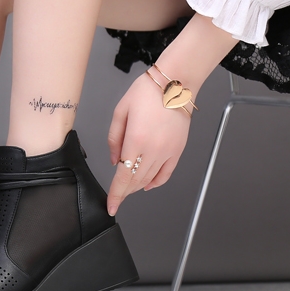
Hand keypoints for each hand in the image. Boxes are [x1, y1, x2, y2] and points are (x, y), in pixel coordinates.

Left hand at [106, 71, 191, 215]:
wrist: (175, 83)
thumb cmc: (146, 93)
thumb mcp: (120, 112)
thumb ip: (114, 139)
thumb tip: (115, 161)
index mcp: (136, 140)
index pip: (124, 176)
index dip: (116, 194)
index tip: (111, 207)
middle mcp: (153, 149)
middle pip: (136, 180)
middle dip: (124, 192)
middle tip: (116, 197)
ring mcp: (168, 151)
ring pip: (150, 179)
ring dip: (137, 187)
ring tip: (127, 190)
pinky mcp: (178, 150)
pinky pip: (166, 173)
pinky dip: (156, 182)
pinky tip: (147, 185)